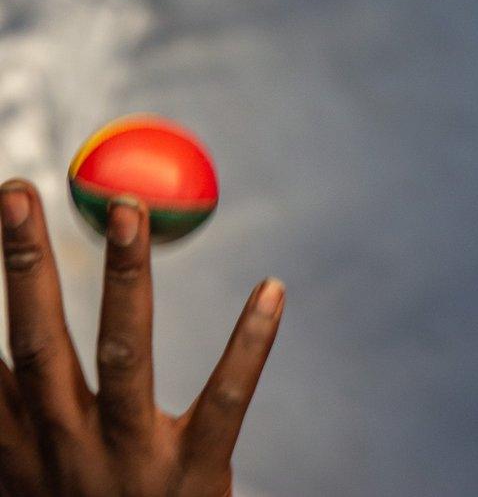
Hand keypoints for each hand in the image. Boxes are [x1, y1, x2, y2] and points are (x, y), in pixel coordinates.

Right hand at [0, 178, 284, 495]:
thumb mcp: (28, 474)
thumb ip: (18, 402)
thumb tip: (6, 333)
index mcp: (18, 448)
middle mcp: (64, 448)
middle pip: (37, 341)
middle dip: (24, 264)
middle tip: (17, 190)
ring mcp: (129, 461)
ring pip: (124, 353)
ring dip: (122, 276)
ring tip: (127, 209)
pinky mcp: (196, 477)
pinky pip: (225, 400)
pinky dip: (249, 343)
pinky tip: (272, 288)